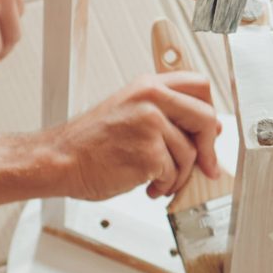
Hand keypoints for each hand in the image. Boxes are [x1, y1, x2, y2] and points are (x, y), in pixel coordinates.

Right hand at [45, 73, 224, 201]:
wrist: (60, 160)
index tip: (212, 130)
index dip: (210, 109)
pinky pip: (173, 174)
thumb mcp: (128, 111)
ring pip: (190, 153)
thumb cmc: (90, 142)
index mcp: (147, 85)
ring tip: (157, 179)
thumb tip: (207, 129)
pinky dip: (163, 186)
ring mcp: (150, 124)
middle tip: (205, 165)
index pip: (199, 85)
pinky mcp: (148, 153)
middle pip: (205, 118)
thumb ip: (166, 114)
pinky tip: (147, 185)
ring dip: (178, 175)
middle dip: (208, 148)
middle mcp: (151, 99)